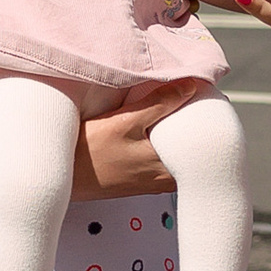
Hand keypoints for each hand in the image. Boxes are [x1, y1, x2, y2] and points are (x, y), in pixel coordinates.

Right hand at [77, 87, 200, 196]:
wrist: (61, 175)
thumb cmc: (89, 153)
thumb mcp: (125, 120)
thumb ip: (159, 104)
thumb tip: (189, 87)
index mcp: (165, 168)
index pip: (199, 148)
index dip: (206, 125)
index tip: (210, 105)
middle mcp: (161, 181)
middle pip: (190, 154)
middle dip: (194, 131)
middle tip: (198, 106)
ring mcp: (149, 183)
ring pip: (176, 160)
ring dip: (177, 140)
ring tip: (179, 116)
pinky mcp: (136, 181)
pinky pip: (161, 164)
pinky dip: (163, 148)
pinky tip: (155, 132)